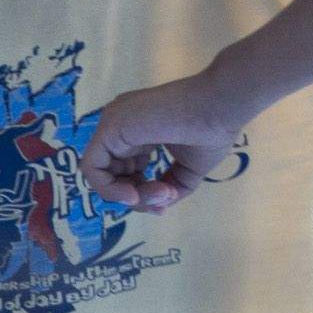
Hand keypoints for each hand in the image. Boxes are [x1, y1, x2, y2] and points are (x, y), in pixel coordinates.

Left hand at [78, 73, 242, 211]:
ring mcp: (113, 123)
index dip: (141, 192)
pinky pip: (92, 168)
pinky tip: (133, 195)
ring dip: (129, 196)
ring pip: (102, 174)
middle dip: (136, 197)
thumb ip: (167, 187)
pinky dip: (109, 189)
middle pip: (112, 174)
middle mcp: (121, 126)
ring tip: (160, 193)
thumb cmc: (211, 131)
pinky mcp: (109, 127)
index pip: (125, 170)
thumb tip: (157, 204)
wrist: (221, 107)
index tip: (166, 201)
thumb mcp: (187, 169)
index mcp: (137, 130)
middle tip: (165, 199)